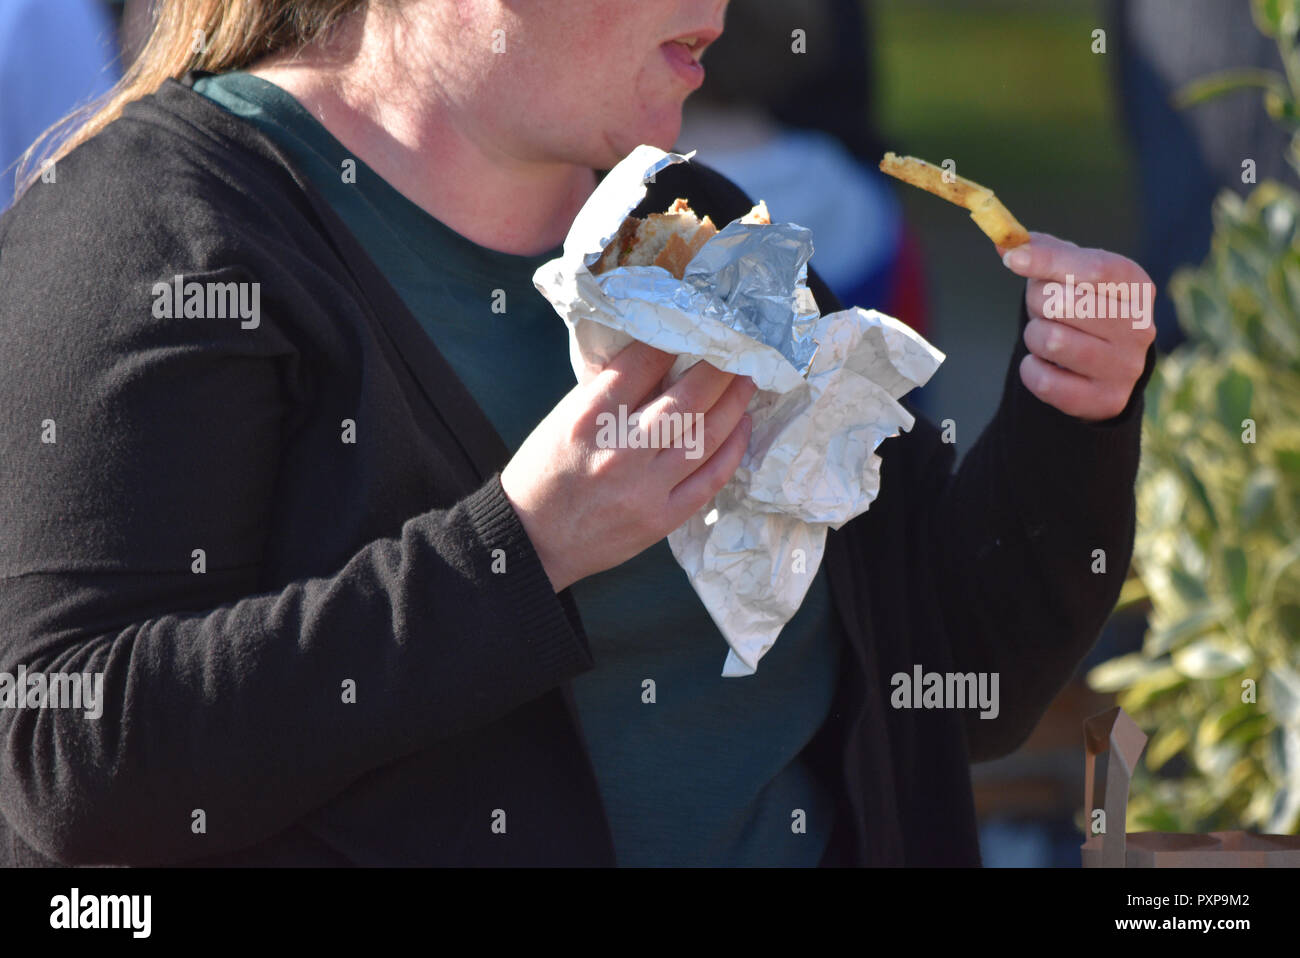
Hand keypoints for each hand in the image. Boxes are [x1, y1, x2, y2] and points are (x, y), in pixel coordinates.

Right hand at [501, 341, 755, 591]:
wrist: (532, 542)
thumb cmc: (544, 473)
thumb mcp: (563, 419)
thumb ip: (609, 392)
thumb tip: (660, 362)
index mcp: (588, 418)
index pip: (644, 364)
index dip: (674, 340)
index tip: (694, 326)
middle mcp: (621, 451)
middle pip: (688, 398)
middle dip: (720, 367)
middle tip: (738, 348)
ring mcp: (645, 488)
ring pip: (707, 435)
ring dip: (735, 403)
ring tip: (748, 380)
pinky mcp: (662, 519)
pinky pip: (711, 479)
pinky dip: (732, 449)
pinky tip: (742, 426)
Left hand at [999, 232, 1156, 421]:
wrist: (1102, 369)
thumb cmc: (1083, 309)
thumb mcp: (1071, 276)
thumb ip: (1043, 253)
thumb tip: (1007, 245)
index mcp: (1137, 287)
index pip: (1095, 269)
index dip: (1049, 261)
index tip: (1012, 258)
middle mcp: (1141, 326)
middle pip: (1065, 303)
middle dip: (1037, 302)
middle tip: (1042, 307)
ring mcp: (1126, 367)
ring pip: (1051, 341)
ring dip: (1033, 336)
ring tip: (1045, 335)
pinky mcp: (1106, 400)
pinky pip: (1045, 381)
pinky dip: (1031, 369)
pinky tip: (1043, 364)